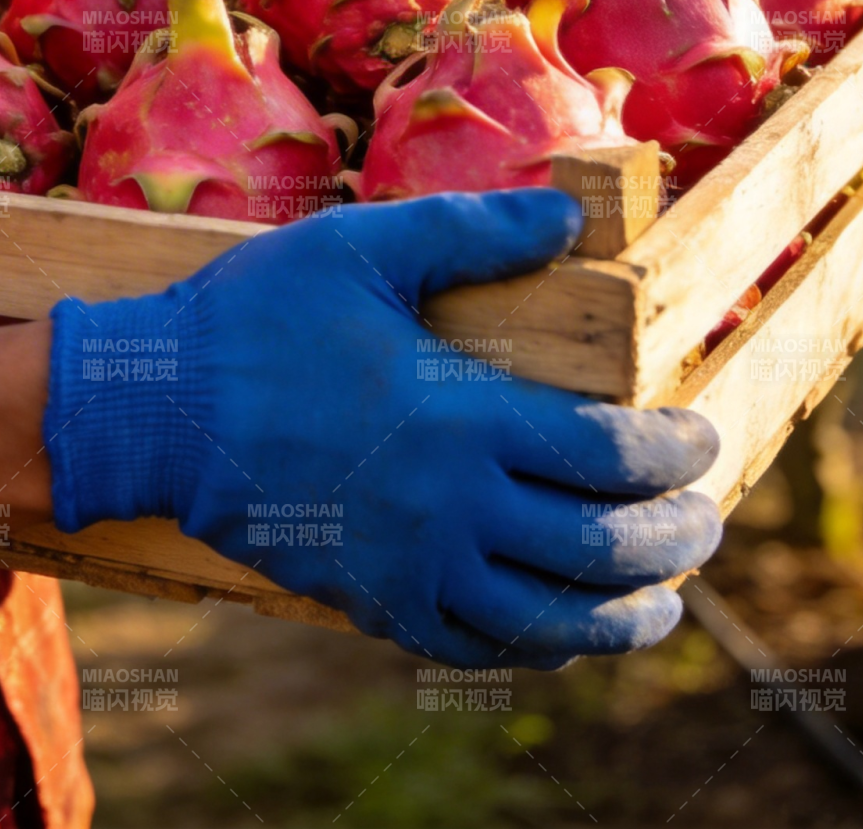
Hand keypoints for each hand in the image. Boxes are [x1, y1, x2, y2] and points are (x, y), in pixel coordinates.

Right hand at [44, 191, 721, 667]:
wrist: (157, 409)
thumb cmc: (258, 318)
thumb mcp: (363, 249)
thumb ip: (472, 231)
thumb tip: (565, 215)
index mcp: (465, 417)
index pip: (613, 456)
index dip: (677, 455)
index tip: (702, 439)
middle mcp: (452, 507)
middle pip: (603, 548)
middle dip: (676, 540)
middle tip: (706, 521)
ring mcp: (412, 566)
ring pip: (552, 619)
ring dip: (626, 614)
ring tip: (663, 601)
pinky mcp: (371, 602)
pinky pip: (476, 648)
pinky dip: (540, 646)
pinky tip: (564, 631)